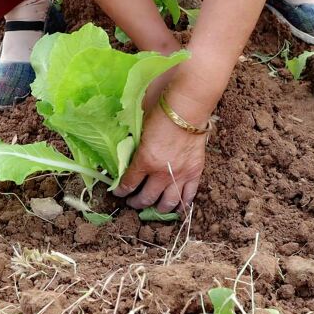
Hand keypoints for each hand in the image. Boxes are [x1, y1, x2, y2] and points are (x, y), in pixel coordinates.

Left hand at [113, 92, 209, 212]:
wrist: (188, 105)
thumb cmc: (160, 109)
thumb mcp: (138, 126)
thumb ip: (132, 141)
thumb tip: (125, 146)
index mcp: (144, 160)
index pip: (128, 183)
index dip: (121, 191)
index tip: (118, 192)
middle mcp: (161, 172)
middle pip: (146, 198)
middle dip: (136, 203)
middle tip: (133, 202)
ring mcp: (180, 174)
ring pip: (167, 202)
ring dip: (158, 208)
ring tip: (153, 208)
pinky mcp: (195, 171)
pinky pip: (189, 195)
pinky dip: (182, 205)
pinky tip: (176, 208)